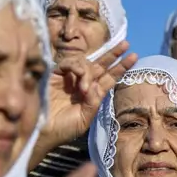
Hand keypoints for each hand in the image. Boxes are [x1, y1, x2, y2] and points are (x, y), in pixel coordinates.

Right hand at [30, 42, 137, 168]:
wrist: (42, 131)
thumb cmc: (63, 129)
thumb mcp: (85, 119)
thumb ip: (94, 102)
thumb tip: (97, 85)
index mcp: (91, 95)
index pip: (108, 78)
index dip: (120, 68)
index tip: (133, 57)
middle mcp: (82, 84)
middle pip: (100, 65)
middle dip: (113, 55)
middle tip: (126, 45)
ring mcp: (69, 78)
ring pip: (86, 64)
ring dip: (90, 73)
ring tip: (85, 90)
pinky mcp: (55, 74)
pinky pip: (70, 63)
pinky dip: (77, 70)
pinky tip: (79, 82)